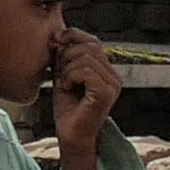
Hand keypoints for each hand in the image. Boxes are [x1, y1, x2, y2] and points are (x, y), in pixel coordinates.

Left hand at [42, 25, 119, 154]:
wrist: (70, 135)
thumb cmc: (67, 108)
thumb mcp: (64, 74)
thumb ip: (65, 55)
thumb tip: (58, 34)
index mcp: (106, 70)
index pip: (92, 40)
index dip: (73, 36)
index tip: (55, 44)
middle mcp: (113, 76)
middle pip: (90, 46)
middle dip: (67, 55)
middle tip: (61, 74)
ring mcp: (112, 84)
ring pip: (86, 58)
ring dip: (67, 70)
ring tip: (65, 85)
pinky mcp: (106, 93)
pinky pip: (85, 71)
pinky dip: (70, 77)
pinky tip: (67, 89)